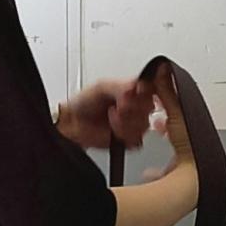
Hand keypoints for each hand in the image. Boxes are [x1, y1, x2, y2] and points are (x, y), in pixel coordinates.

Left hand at [55, 64, 192, 163]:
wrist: (72, 124)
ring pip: (144, 125)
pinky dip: (123, 136)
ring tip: (111, 117)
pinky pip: (137, 141)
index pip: (153, 89)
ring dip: (124, 123)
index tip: (133, 93)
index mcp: (133, 90)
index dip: (145, 93)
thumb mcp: (103, 86)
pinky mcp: (129, 140)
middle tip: (117, 105)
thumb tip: (138, 85)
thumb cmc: (84, 102)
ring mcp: (134, 124)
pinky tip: (113, 131)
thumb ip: (122, 85)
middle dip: (131, 108)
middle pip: (149, 108)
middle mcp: (136, 106)